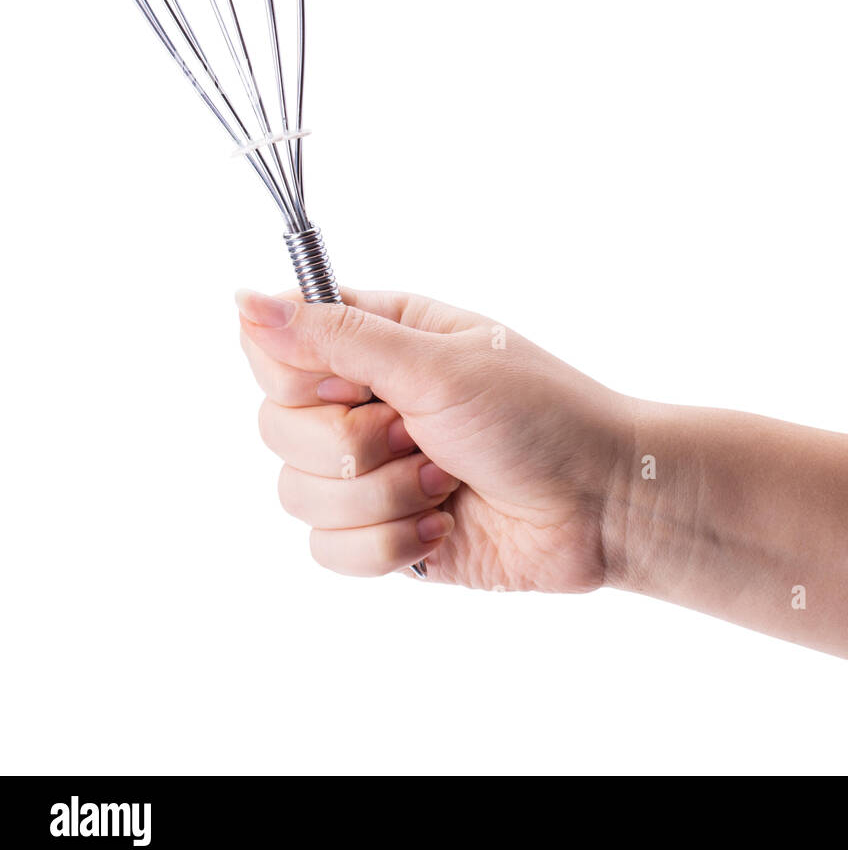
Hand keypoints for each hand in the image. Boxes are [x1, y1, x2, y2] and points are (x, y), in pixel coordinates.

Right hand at [237, 288, 633, 589]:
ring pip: (298, 494)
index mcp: (382, 340)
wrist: (602, 504)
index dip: (301, 376)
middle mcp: (370, 401)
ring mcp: (375, 471)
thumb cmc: (539, 416)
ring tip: (445, 481)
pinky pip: (329, 551)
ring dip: (381, 497)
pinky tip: (442, 527)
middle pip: (277, 427)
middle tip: (420, 435)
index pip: (277, 347)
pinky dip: (387, 544)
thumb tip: (243, 297)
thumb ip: (336, 337)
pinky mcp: (386, 533)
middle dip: (351, 446)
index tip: (357, 386)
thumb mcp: (437, 364)